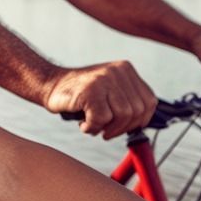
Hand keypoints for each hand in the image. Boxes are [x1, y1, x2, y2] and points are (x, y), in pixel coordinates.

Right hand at [43, 61, 158, 138]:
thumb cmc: (81, 95)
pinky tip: (82, 122)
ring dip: (106, 128)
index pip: (149, 102)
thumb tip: (143, 124)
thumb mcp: (110, 92)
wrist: (51, 85)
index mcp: (126, 70)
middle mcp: (118, 71)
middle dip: (121, 128)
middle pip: (137, 111)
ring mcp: (104, 78)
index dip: (139, 121)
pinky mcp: (90, 89)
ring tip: (91, 124)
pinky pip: (102, 119)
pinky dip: (91, 127)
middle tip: (105, 130)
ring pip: (122, 116)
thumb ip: (127, 102)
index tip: (123, 127)